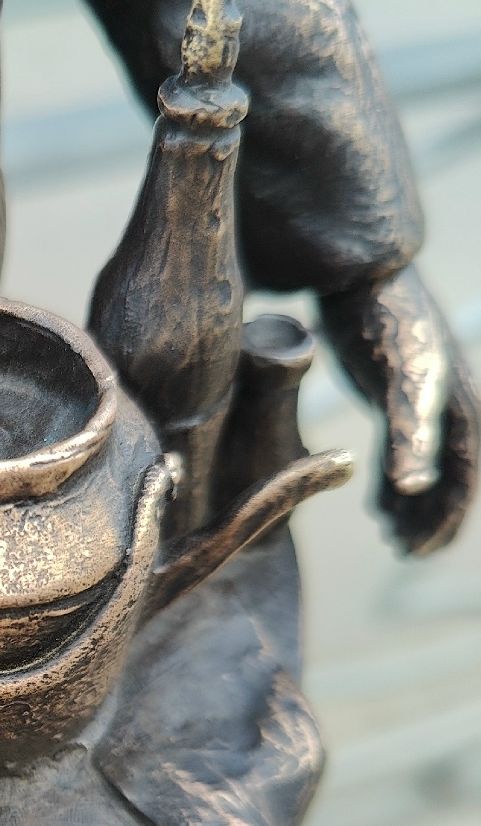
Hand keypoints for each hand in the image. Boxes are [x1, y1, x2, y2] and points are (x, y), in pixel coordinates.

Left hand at [321, 265, 478, 554]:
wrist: (362, 273)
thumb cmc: (381, 325)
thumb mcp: (397, 380)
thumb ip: (407, 434)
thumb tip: (415, 487)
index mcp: (457, 408)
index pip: (463, 478)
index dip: (444, 518)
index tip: (417, 551)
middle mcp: (449, 405)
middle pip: (451, 477)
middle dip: (432, 518)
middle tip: (402, 551)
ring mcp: (426, 398)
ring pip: (429, 465)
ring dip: (414, 503)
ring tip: (389, 535)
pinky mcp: (398, 390)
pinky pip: (407, 447)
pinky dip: (396, 478)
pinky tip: (378, 503)